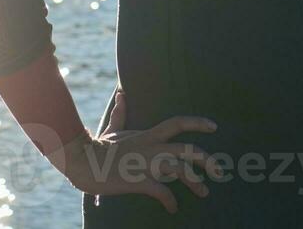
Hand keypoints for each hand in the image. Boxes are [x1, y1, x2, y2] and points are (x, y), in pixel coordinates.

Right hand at [59, 90, 221, 213]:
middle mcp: (152, 147)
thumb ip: (121, 113)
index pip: (178, 123)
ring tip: (204, 192)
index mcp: (148, 135)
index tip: (214, 127)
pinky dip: (170, 200)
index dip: (197, 122)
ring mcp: (146, 164)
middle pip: (188, 149)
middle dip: (207, 160)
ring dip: (195, 182)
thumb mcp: (112, 128)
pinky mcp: (138, 181)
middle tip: (220, 171)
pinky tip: (173, 208)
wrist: (81, 161)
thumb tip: (121, 94)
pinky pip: (161, 191)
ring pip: (180, 170)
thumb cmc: (96, 147)